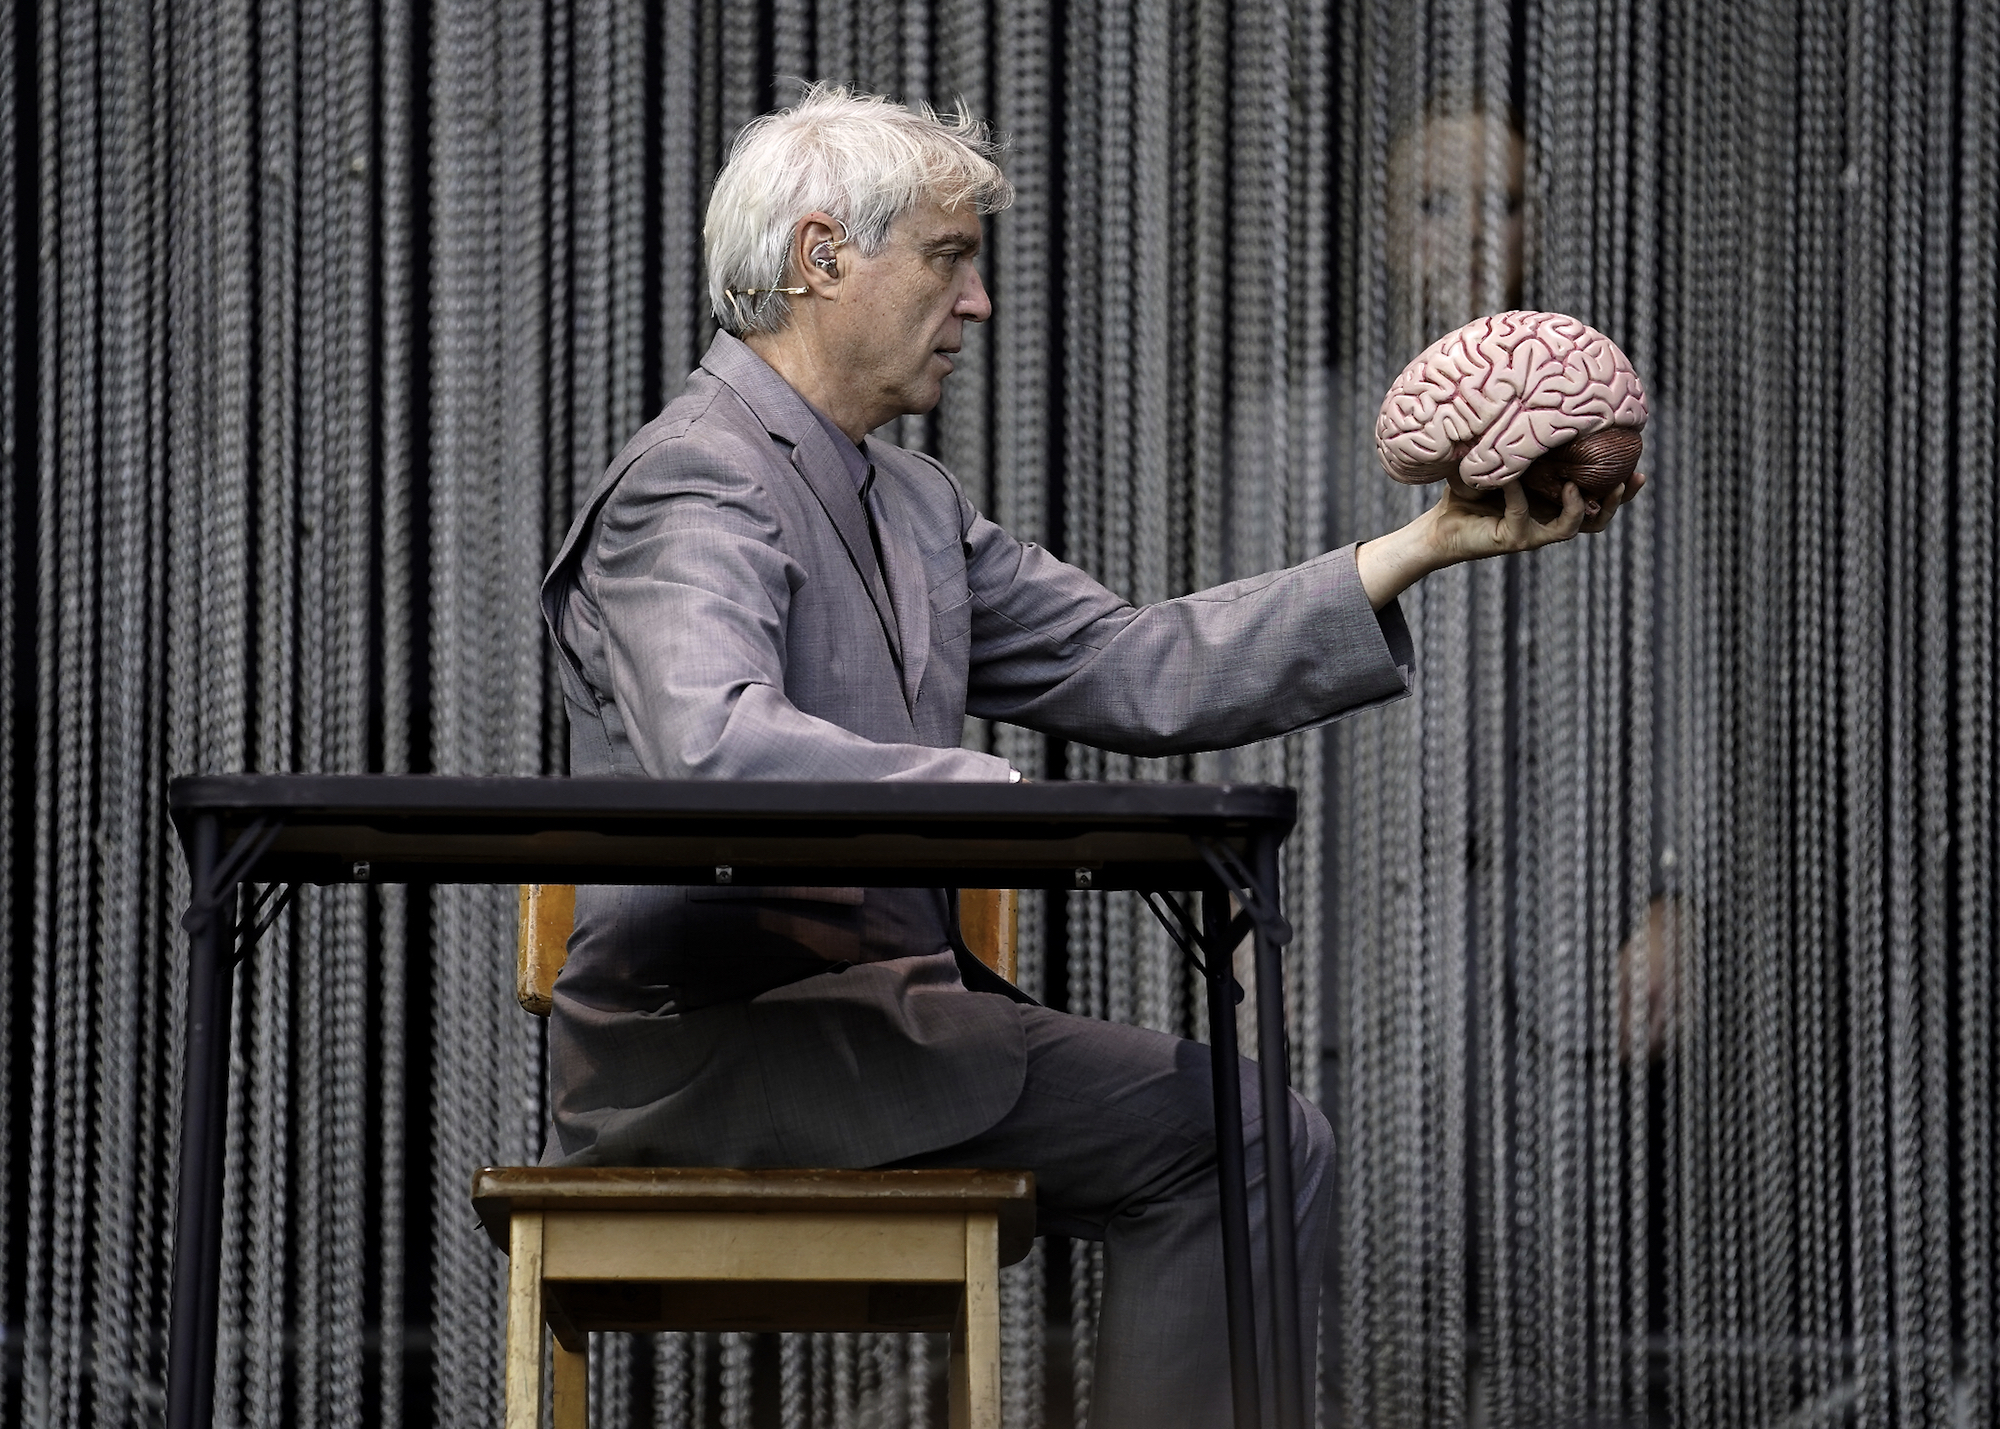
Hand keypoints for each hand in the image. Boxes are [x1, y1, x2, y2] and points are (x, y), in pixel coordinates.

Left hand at [1355, 470, 1645, 608]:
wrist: (1441, 525)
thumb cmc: (1471, 491)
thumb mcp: (1501, 461)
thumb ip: (1520, 442)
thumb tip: (1531, 400)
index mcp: (1555, 503)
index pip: (1599, 497)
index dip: (1623, 486)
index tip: (1639, 465)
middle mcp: (1551, 520)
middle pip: (1599, 517)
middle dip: (1618, 499)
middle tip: (1632, 478)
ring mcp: (1534, 532)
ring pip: (1574, 526)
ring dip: (1581, 508)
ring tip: (1581, 488)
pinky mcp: (1513, 540)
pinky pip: (1521, 516)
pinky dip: (1517, 497)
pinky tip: (1512, 481)